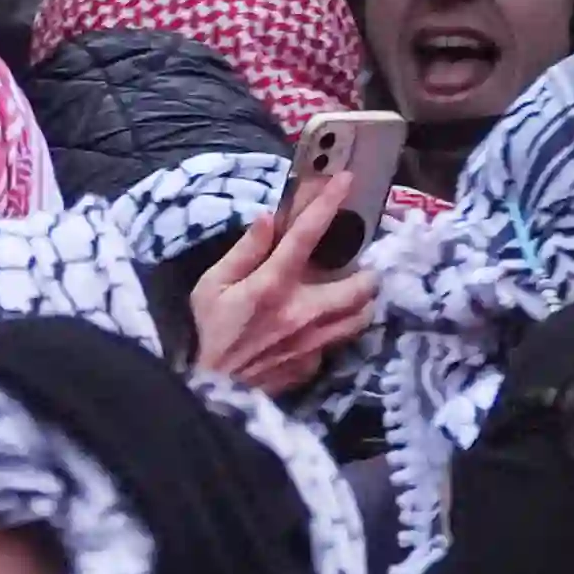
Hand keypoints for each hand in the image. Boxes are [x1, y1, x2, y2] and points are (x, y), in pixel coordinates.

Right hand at [185, 171, 381, 398]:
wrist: (208, 393)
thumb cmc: (206, 333)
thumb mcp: (210, 286)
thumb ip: (243, 252)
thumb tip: (267, 220)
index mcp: (272, 286)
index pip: (307, 236)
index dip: (328, 204)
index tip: (346, 180)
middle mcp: (302, 313)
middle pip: (361, 285)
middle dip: (367, 270)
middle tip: (358, 264)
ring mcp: (313, 343)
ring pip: (361, 317)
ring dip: (361, 301)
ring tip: (349, 293)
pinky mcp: (313, 366)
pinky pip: (338, 342)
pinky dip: (335, 330)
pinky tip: (320, 327)